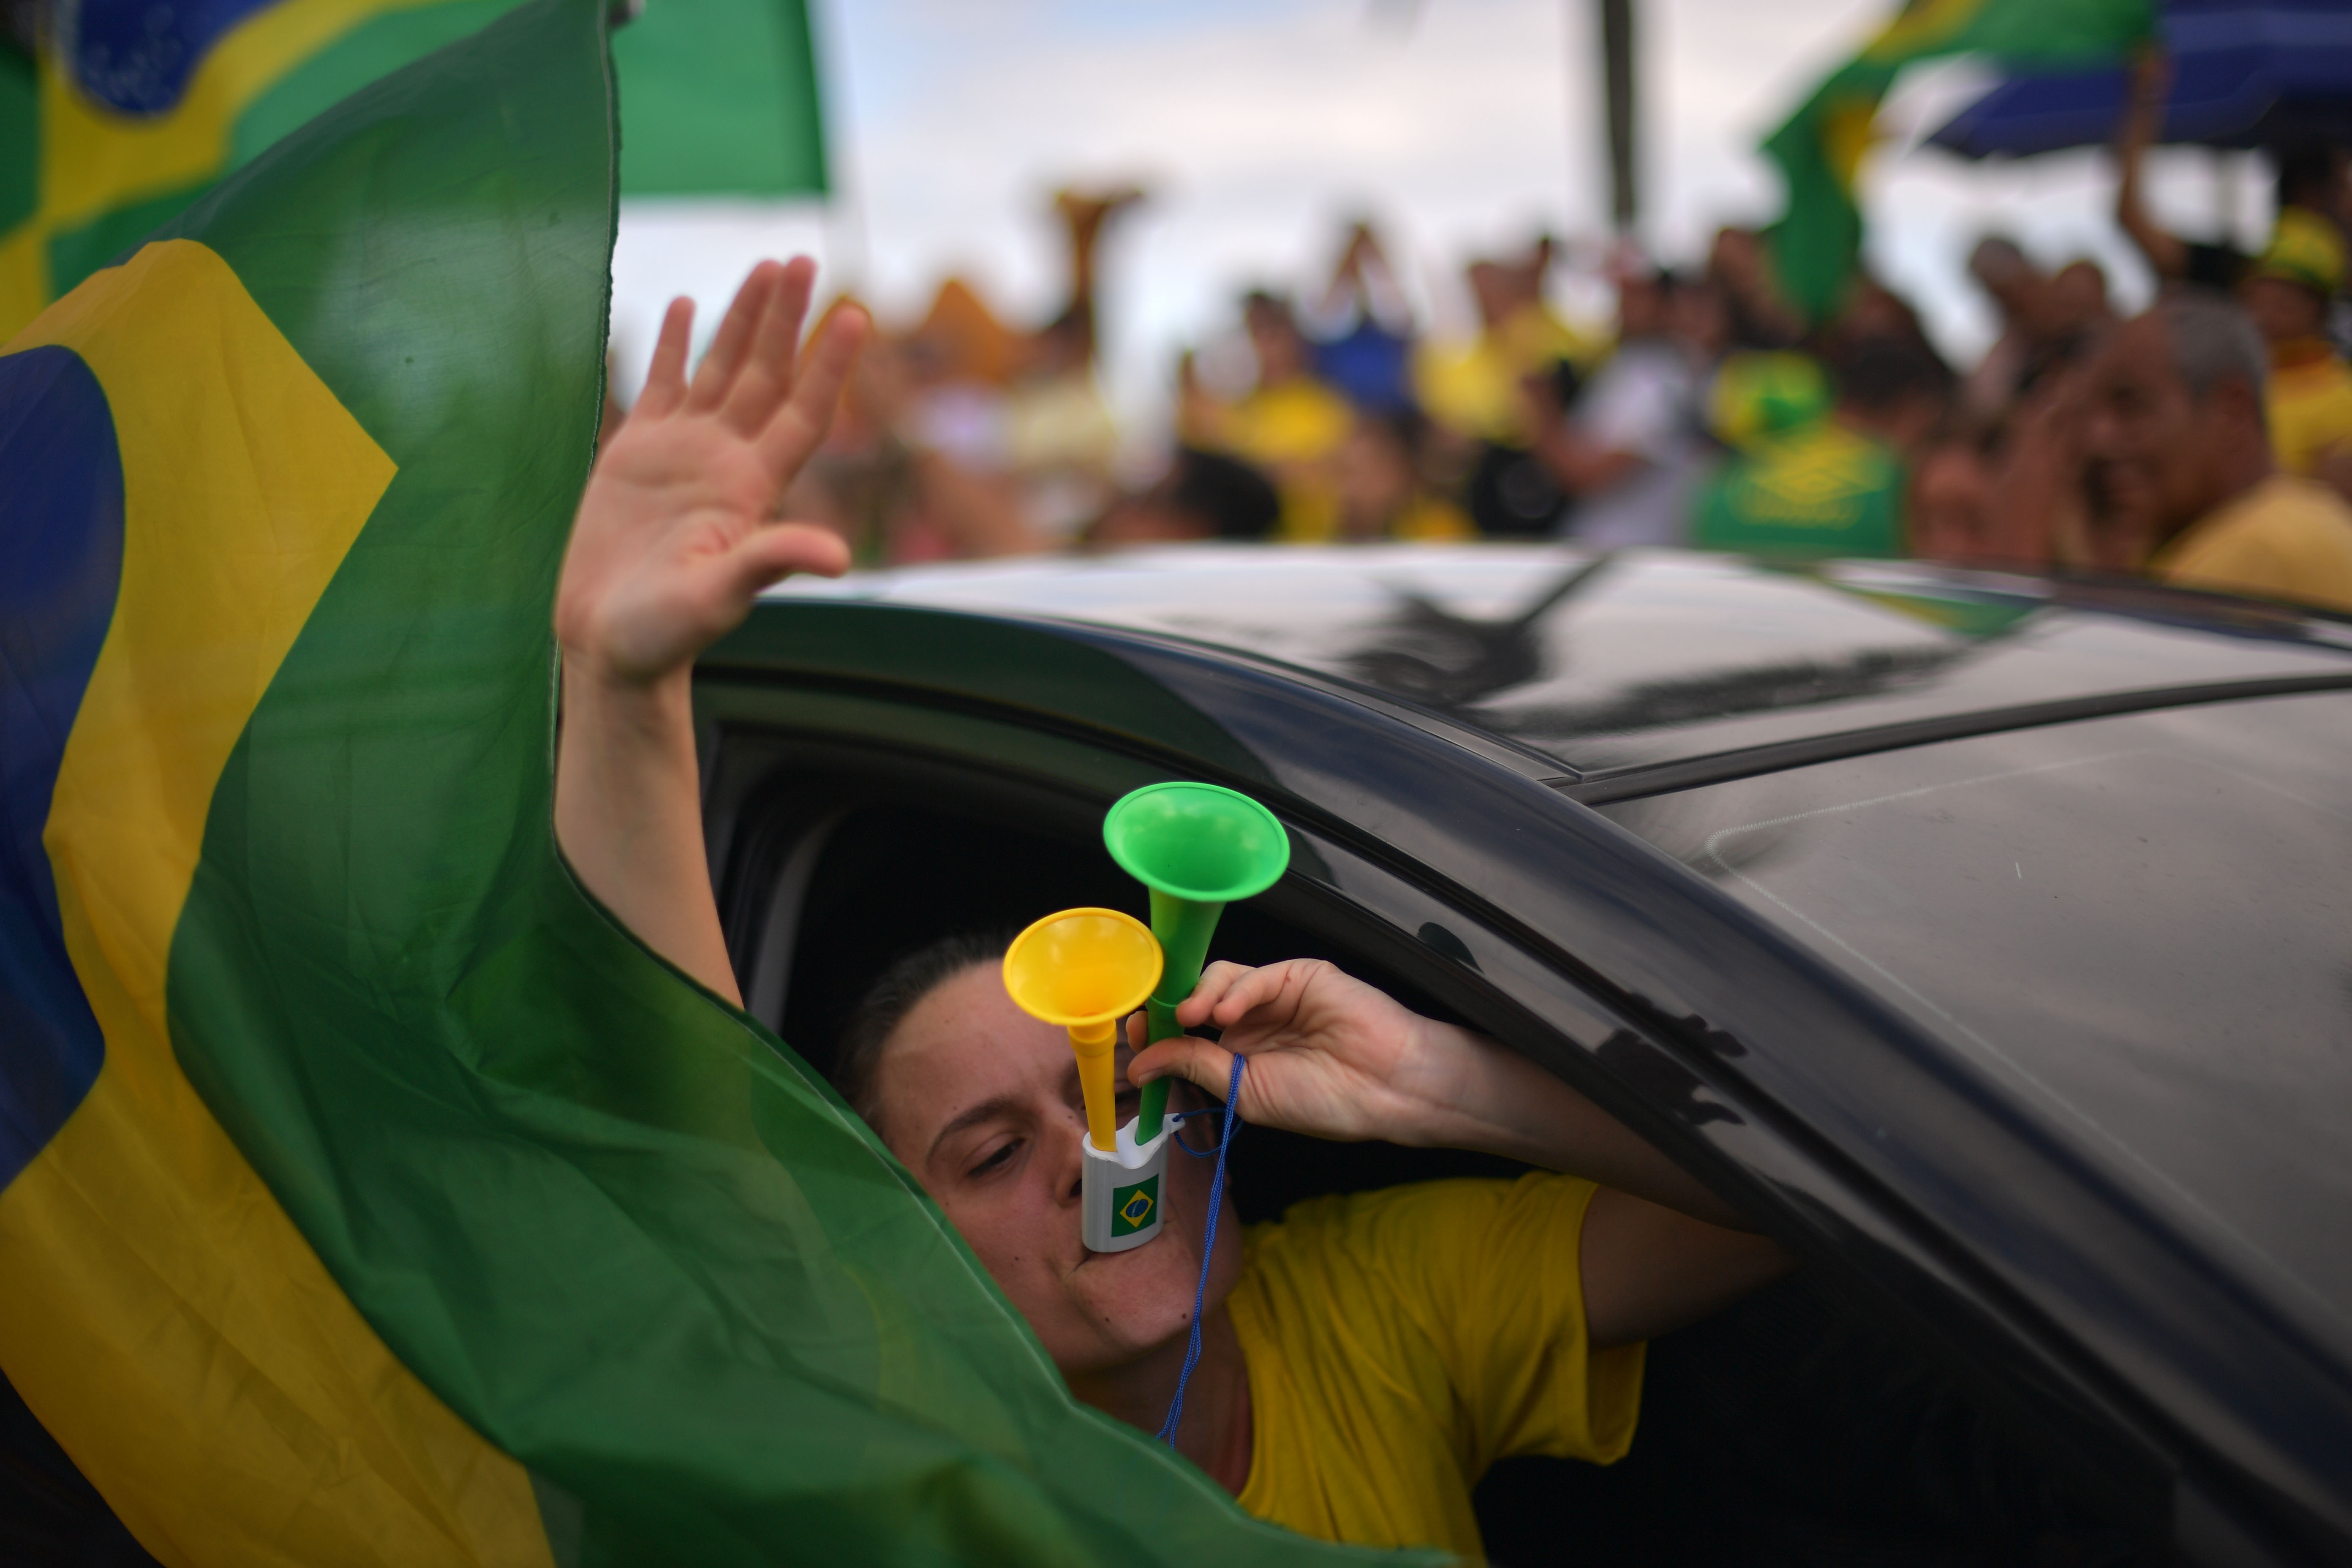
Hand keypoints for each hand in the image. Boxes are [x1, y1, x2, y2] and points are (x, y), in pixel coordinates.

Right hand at [557, 258, 866, 689]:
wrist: (609, 644)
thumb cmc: (666, 634)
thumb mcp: (719, 598)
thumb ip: (769, 564)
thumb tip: (836, 558)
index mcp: (752, 489)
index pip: (804, 414)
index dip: (830, 366)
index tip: (857, 314)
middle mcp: (725, 461)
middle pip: (767, 375)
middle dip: (785, 318)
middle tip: (803, 257)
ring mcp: (683, 454)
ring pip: (722, 370)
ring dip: (742, 318)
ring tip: (765, 265)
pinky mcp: (636, 455)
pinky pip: (662, 386)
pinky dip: (675, 346)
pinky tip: (687, 305)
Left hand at [1127, 960, 1463, 1145]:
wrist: (1387, 1089)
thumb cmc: (1326, 1100)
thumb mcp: (1246, 1092)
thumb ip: (1196, 1068)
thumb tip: (1139, 1065)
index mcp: (1237, 1052)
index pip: (1184, 1031)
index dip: (1155, 1028)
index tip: (1132, 1032)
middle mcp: (1251, 1019)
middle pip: (1195, 996)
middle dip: (1167, 1004)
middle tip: (1148, 1016)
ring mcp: (1275, 995)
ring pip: (1220, 977)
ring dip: (1198, 994)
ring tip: (1193, 1017)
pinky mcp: (1300, 975)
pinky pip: (1258, 974)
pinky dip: (1236, 989)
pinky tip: (1227, 1011)